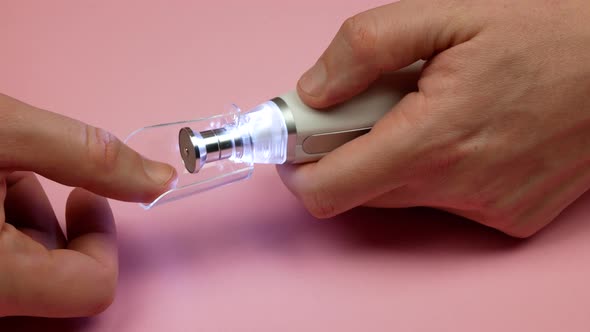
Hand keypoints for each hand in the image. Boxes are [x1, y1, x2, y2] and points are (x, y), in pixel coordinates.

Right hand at [0, 94, 176, 316]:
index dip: (103, 234)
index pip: (91, 285)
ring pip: (22, 271)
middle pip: (55, 277)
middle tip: (30, 174)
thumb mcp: (4, 133)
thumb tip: (158, 178)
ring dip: (22, 220)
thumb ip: (89, 156)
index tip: (90, 196)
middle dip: (55, 220)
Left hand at [277, 0, 589, 236]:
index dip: (298, 171)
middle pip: (361, 190)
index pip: (328, 192)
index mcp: (432, 140)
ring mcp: (488, 208)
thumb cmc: (547, 31)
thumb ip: (366, 49)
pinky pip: (445, 201)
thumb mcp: (448, 13)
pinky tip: (466, 131)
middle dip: (348, 151)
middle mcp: (458, 187)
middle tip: (372, 105)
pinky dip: (438, 170)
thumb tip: (314, 90)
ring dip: (396, 156)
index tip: (295, 145)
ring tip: (433, 109)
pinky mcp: (511, 218)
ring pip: (402, 195)